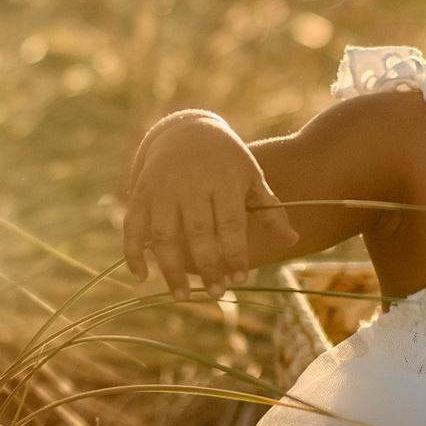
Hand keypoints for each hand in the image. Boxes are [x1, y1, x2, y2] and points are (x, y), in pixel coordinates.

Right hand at [123, 111, 299, 293]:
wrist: (186, 129)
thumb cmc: (226, 159)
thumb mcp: (251, 176)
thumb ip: (270, 209)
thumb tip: (293, 240)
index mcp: (222, 181)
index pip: (230, 223)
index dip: (235, 253)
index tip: (240, 279)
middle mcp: (191, 186)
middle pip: (198, 233)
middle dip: (208, 266)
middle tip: (217, 294)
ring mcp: (163, 190)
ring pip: (163, 235)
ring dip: (171, 269)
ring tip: (182, 296)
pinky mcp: (141, 194)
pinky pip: (133, 227)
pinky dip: (134, 253)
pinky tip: (142, 277)